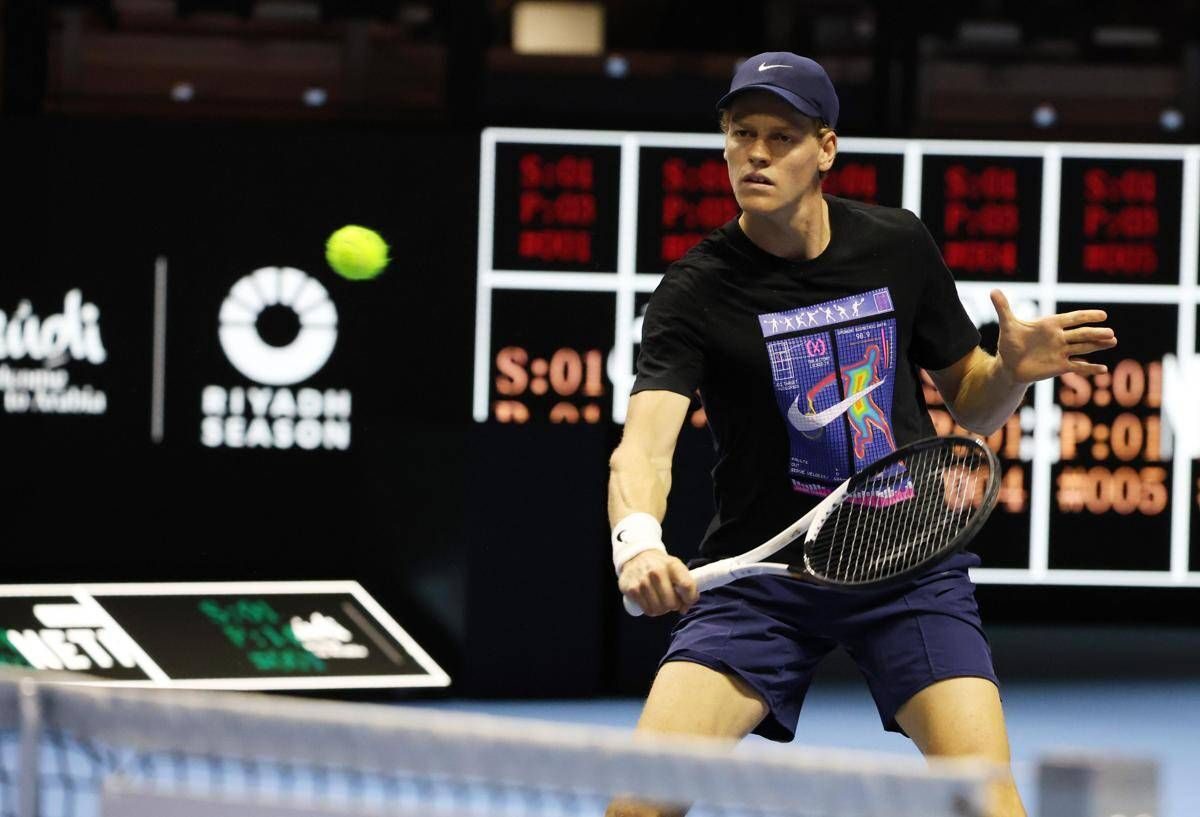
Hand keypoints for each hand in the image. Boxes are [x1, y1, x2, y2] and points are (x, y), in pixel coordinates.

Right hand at [618, 550, 698, 616]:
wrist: (636, 557)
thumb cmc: (660, 566)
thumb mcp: (676, 568)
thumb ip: (686, 585)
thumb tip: (684, 608)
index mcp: (672, 565)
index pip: (687, 586)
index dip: (690, 599)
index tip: (687, 601)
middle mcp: (657, 572)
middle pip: (672, 603)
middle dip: (674, 606)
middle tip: (671, 601)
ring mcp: (643, 581)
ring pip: (659, 609)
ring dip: (662, 610)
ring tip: (661, 601)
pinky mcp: (632, 589)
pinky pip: (647, 610)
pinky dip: (651, 610)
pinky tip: (651, 602)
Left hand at [991, 289, 1116, 383]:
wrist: (1009, 364)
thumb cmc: (1011, 343)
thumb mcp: (1008, 325)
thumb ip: (1003, 308)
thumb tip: (993, 290)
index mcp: (1050, 325)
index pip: (1072, 318)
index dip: (1086, 316)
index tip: (1103, 315)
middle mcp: (1059, 337)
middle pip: (1081, 334)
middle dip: (1095, 334)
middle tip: (1111, 333)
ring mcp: (1061, 352)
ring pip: (1083, 348)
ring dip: (1097, 345)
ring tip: (1113, 341)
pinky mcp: (1060, 366)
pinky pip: (1077, 367)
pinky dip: (1089, 369)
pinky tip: (1103, 369)